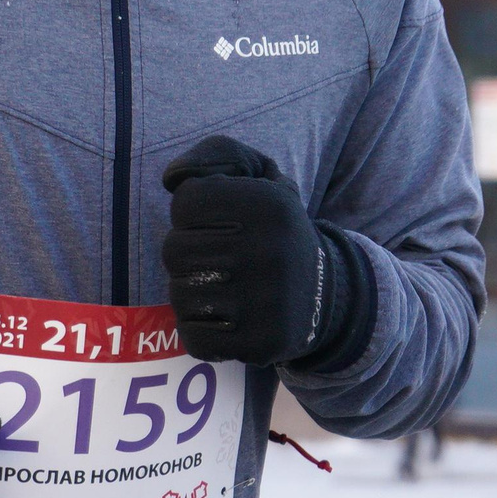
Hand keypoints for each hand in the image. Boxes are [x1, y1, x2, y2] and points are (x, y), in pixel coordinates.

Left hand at [160, 135, 372, 369]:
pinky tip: (223, 317)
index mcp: (271, 203)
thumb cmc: (274, 229)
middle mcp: (271, 250)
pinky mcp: (262, 342)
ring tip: (219, 287)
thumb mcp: (261, 177)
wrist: (324, 293)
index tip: (215, 221)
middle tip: (213, 258)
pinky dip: (199, 329)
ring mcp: (267, 301)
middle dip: (186, 253)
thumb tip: (172, 177)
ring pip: (180, 295)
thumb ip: (217, 155)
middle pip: (175, 249)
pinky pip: (196, 338)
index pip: (186, 201)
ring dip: (190, 291)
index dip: (191, 212)